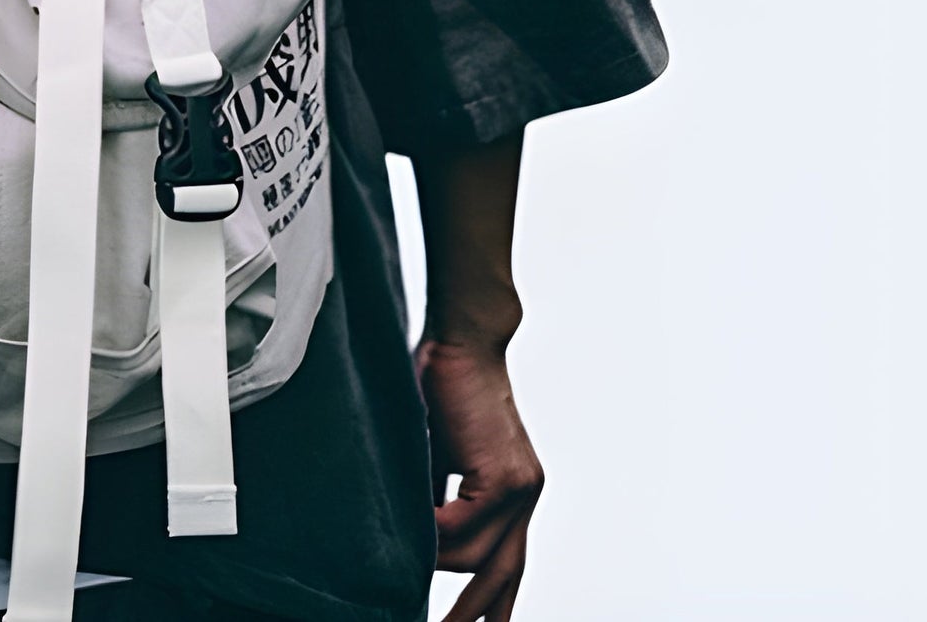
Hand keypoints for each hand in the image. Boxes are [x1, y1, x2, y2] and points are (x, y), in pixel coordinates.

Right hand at [417, 332, 544, 621]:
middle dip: (475, 614)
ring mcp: (520, 488)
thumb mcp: (441, 452)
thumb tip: (416, 535)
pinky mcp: (504, 476)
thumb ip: (439, 494)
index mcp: (514, 491)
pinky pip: (465, 529)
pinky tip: (414, 531)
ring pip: (480, 556)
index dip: (488, 601)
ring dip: (439, 562)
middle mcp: (525, 495)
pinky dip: (437, 536)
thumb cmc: (445, 382)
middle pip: (504, 575)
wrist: (464, 337)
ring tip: (406, 566)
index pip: (506, 563)